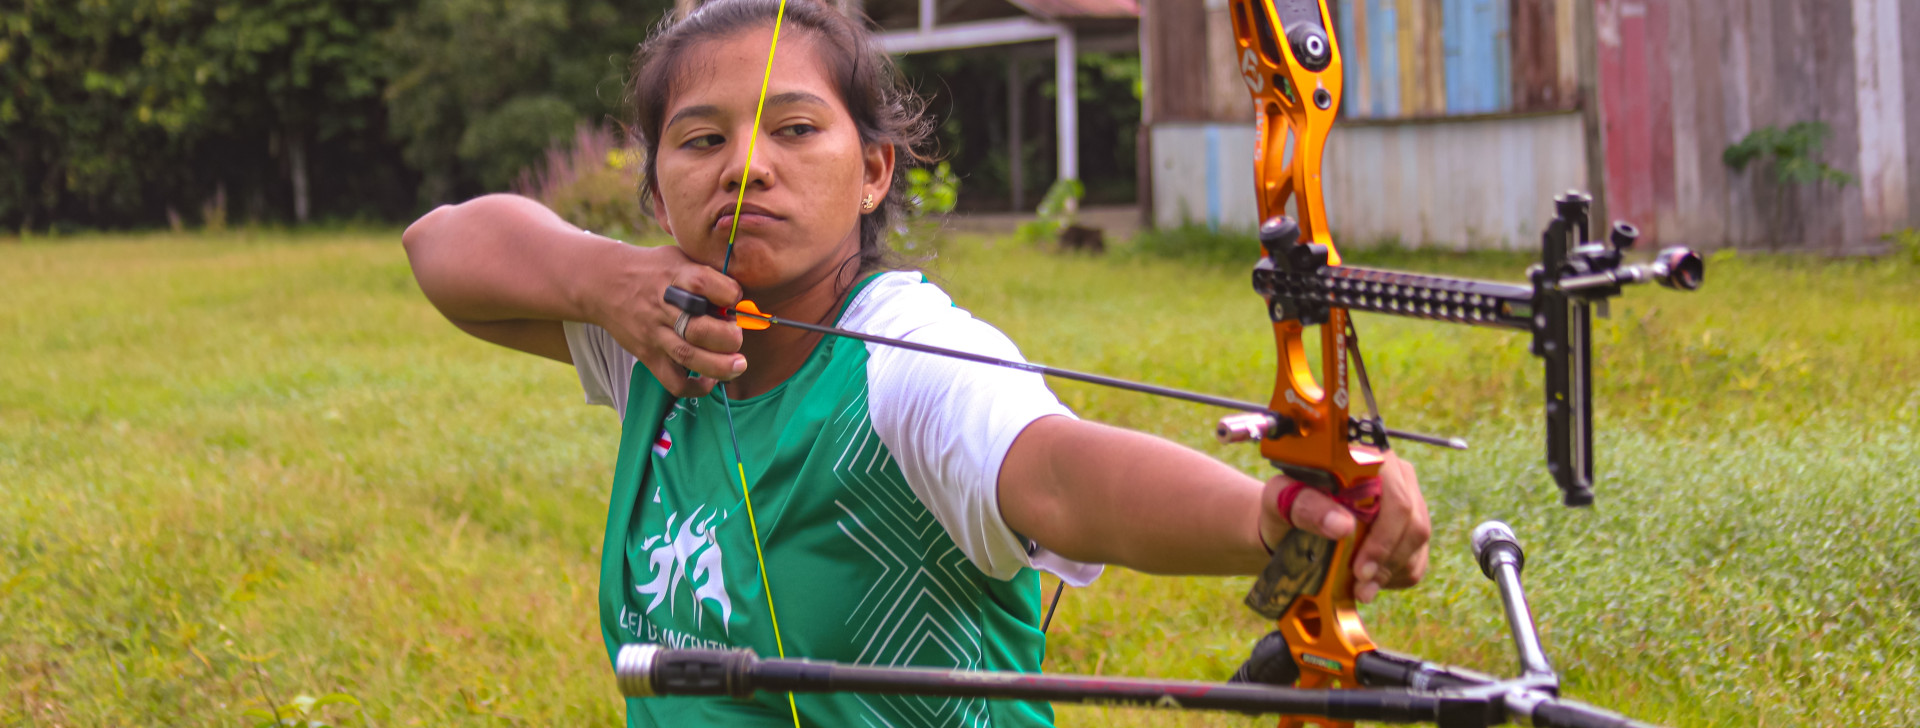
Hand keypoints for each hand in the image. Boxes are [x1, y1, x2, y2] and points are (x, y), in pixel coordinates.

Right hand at [584, 244, 747, 397]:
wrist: (604, 283)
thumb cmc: (653, 269)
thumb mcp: (679, 257)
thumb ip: (707, 271)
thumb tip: (743, 293)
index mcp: (674, 276)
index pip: (703, 283)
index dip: (729, 292)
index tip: (737, 297)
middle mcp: (664, 306)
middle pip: (698, 328)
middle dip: (728, 337)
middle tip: (738, 336)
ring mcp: (654, 333)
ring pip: (688, 356)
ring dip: (720, 365)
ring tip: (739, 365)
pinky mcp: (648, 355)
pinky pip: (672, 380)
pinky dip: (695, 387)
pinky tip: (710, 379)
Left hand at [1258, 452, 1429, 603]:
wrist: (1288, 521)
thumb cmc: (1285, 504)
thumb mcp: (1281, 500)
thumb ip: (1306, 506)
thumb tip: (1342, 526)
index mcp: (1368, 457)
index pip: (1395, 497)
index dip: (1383, 537)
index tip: (1360, 570)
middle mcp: (1396, 475)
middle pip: (1413, 523)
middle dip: (1386, 561)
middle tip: (1360, 587)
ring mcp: (1410, 500)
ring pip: (1417, 543)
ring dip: (1389, 573)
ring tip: (1359, 590)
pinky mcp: (1411, 528)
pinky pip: (1417, 558)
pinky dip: (1394, 576)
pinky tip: (1368, 581)